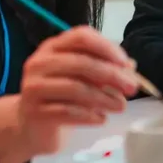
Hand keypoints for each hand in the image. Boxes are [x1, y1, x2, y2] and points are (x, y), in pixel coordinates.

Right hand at [0, 26, 138, 162]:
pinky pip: (67, 112)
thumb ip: (104, 69)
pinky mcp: (35, 111)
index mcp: (53, 47)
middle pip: (81, 62)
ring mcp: (34, 87)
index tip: (126, 64)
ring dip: (104, 98)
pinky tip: (101, 119)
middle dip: (111, 75)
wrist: (31, 126)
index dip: (106, 48)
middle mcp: (40, 62)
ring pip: (75, 88)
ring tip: (121, 106)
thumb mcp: (82, 78)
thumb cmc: (61, 96)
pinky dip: (89, 115)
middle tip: (132, 88)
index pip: (81, 36)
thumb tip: (131, 67)